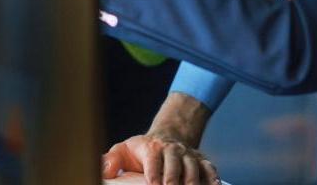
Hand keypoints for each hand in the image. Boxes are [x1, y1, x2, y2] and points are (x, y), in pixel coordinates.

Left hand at [102, 92, 216, 183]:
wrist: (168, 137)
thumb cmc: (142, 150)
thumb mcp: (123, 150)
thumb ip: (112, 160)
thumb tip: (104, 171)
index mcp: (152, 147)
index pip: (153, 158)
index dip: (154, 171)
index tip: (153, 184)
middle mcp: (173, 150)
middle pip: (175, 162)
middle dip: (174, 177)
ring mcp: (189, 155)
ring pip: (194, 165)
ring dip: (193, 179)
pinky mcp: (201, 160)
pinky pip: (210, 168)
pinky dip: (212, 177)